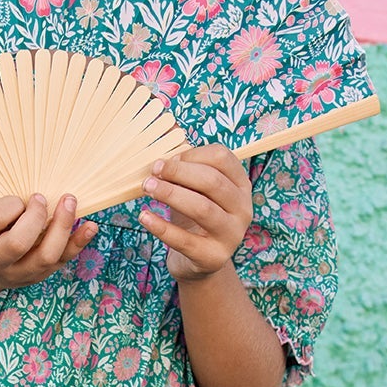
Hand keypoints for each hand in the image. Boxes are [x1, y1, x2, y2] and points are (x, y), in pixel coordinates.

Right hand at [0, 193, 97, 291]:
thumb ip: (3, 205)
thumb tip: (39, 193)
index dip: (10, 204)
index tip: (18, 198)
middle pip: (18, 242)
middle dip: (36, 215)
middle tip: (41, 198)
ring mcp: (21, 273)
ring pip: (46, 255)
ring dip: (61, 225)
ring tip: (69, 201)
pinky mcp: (42, 275)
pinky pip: (64, 259)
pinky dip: (79, 241)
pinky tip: (90, 226)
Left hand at [138, 145, 253, 281]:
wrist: (199, 261)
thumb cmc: (194, 216)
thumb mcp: (194, 189)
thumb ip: (186, 162)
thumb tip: (169, 126)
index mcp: (241, 185)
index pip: (222, 158)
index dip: (191, 154)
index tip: (166, 159)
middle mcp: (242, 209)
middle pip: (212, 181)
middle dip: (178, 172)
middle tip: (152, 171)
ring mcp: (231, 235)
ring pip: (202, 208)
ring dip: (170, 194)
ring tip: (147, 188)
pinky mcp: (213, 257)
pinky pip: (185, 240)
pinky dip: (161, 227)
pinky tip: (144, 216)